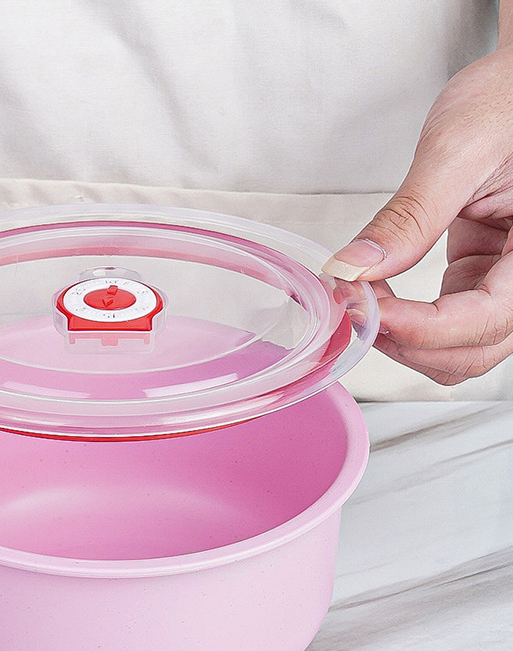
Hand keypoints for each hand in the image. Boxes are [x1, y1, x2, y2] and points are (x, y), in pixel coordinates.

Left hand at [322, 46, 512, 385]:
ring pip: (457, 348)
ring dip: (403, 339)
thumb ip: (408, 217)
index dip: (420, 328)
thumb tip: (352, 268)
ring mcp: (501, 281)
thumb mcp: (458, 149)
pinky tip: (375, 293)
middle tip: (352, 308)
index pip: (484, 319)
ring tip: (360, 300)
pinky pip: (444, 321)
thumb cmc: (509, 100)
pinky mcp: (477, 276)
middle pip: (471, 350)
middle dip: (406, 341)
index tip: (364, 309)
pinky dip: (405, 320)